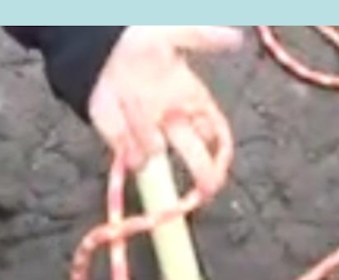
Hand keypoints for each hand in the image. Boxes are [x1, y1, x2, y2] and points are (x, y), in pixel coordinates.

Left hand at [89, 26, 242, 194]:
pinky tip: (120, 111)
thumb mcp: (175, 34)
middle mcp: (172, 122)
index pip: (214, 131)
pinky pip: (125, 150)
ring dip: (148, 137)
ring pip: (154, 150)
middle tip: (207, 186)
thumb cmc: (140, 42)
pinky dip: (124, 140)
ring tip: (133, 100)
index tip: (221, 156)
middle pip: (193, 154)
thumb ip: (205, 38)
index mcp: (192, 101)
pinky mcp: (120, 140)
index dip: (220, 146)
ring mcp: (146, 134)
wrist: (101, 48)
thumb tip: (237, 38)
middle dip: (202, 171)